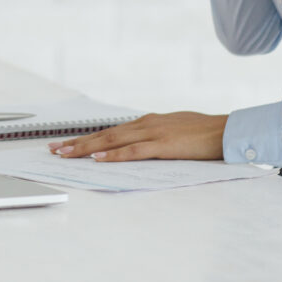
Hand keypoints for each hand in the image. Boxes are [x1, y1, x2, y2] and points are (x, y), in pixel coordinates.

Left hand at [48, 112, 228, 161]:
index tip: (66, 144)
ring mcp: (153, 133)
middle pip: (104, 134)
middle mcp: (145, 124)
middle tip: (54, 150)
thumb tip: (141, 148)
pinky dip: (114, 154)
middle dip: (77, 143)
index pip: (110, 131)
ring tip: (66, 154)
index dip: (87, 139)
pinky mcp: (163, 144)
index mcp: (147, 122)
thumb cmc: (205, 135)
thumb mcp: (174, 134)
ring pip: (112, 140)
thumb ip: (156, 139)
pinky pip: (133, 151)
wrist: (228, 131)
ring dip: (86, 148)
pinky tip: (98, 158)